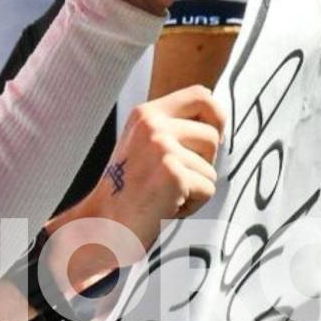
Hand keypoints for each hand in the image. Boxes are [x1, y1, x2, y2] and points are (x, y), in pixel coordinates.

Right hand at [55, 86, 226, 275]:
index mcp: (146, 113)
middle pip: (212, 136)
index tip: (210, 140)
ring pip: (211, 169)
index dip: (217, 117)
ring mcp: (161, 148)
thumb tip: (217, 124)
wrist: (102, 225)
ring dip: (195, 189)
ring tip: (165, 195)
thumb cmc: (128, 192)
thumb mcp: (144, 145)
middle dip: (205, 164)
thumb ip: (172, 129)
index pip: (202, 95)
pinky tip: (165, 208)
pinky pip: (207, 190)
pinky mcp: (172, 174)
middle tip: (177, 179)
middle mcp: (152, 124)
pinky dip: (192, 206)